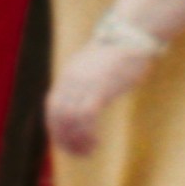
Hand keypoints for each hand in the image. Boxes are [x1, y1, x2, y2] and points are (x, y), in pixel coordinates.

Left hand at [46, 36, 156, 156]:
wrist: (132, 32)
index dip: (56, 129)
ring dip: (77, 141)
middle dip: (64, 140)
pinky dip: (87, 135)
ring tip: (88, 151)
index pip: (52, 108)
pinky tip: (95, 142)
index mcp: (68, 75)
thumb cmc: (120, 51)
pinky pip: (86, 118)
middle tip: (77, 153)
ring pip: (71, 121)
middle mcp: (71, 80)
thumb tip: (82, 100)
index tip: (66, 143)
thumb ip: (84, 81)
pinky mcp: (99, 89)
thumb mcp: (94, 66)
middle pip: (58, 117)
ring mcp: (84, 84)